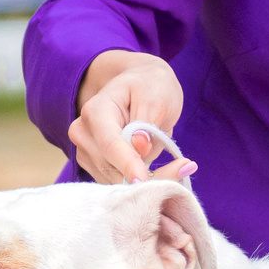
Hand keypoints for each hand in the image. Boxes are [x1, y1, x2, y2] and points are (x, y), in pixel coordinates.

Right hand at [69, 50, 189, 183]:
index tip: (146, 181)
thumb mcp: (157, 96)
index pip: (110, 145)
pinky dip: (140, 182)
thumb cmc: (150, 86)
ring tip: (179, 168)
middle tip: (185, 168)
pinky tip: (161, 171)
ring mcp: (85, 151)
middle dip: (146, 176)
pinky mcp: (94, 165)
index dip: (128, 165)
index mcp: (95, 111)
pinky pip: (117, 183)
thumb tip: (140, 149)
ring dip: (146, 182)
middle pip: (112, 167)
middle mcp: (83, 133)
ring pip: (115, 180)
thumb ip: (148, 122)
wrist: (141, 84)